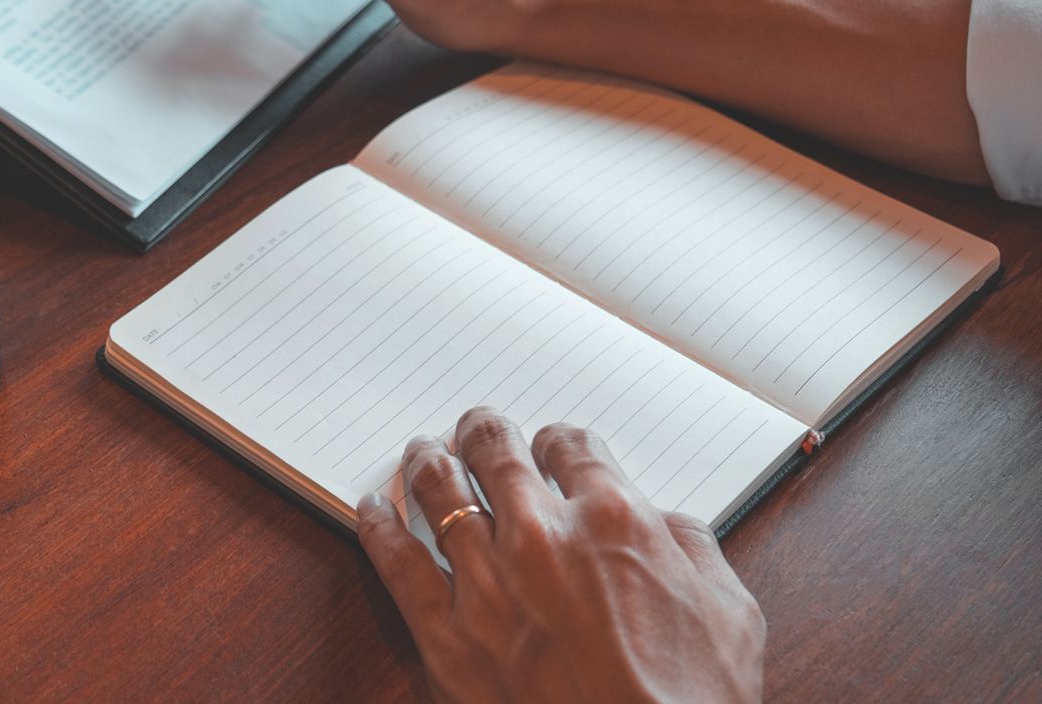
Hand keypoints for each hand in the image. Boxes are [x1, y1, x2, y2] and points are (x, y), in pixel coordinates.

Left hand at [358, 407, 764, 703]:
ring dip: (427, 461)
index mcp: (614, 520)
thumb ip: (693, 549)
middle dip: (482, 432)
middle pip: (494, 451)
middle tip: (473, 429)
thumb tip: (664, 522)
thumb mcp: (730, 613)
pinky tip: (374, 510)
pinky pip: (395, 559)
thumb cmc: (692, 702)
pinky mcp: (445, 632)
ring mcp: (487, 581)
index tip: (547, 447)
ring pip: (438, 489)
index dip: (556, 441)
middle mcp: (542, 535)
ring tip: (421, 453)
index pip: (570, 445)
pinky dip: (378, 525)